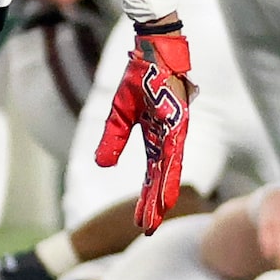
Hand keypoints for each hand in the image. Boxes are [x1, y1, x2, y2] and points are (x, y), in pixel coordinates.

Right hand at [93, 21, 194, 233]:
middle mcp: (169, 139)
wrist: (157, 49)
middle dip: (153, 206)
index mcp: (156, 139)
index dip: (146, 200)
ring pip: (168, 169)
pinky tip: (166, 184)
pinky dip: (168, 171)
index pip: (152, 176)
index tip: (141, 223)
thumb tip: (102, 165)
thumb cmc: (143, 77)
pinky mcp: (177, 119)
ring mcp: (174, 130)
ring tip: (156, 217)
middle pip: (160, 179)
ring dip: (161, 194)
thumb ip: (113, 139)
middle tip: (146, 230)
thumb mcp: (121, 112)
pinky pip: (172, 150)